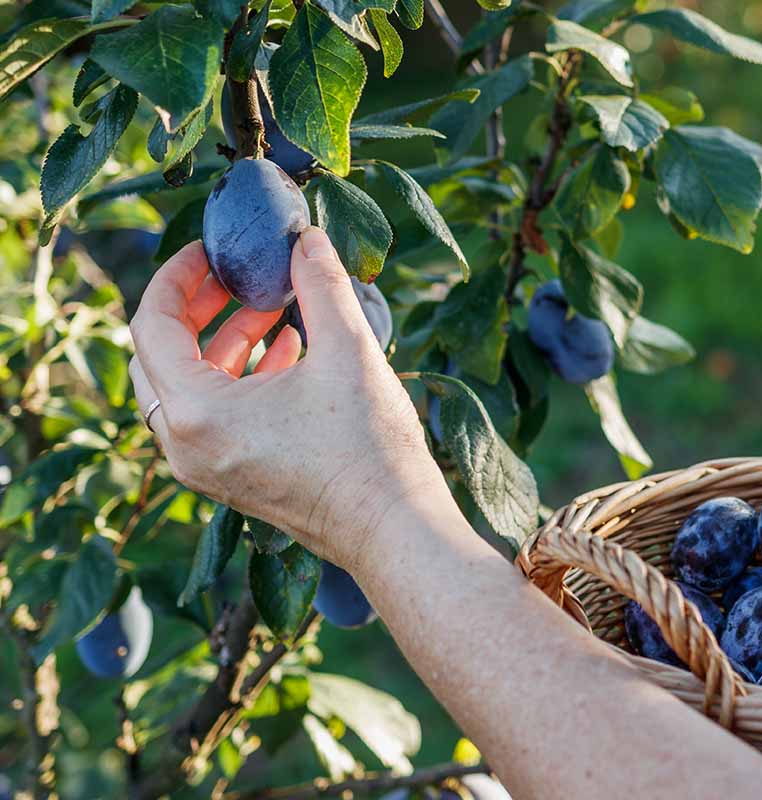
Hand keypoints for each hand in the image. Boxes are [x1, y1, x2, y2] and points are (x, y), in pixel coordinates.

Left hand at [128, 228, 447, 571]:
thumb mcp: (348, 351)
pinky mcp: (232, 480)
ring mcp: (206, 468)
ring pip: (189, 388)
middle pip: (162, 357)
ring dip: (224, 343)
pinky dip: (238, 379)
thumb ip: (322, 284)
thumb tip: (308, 237)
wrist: (394, 528)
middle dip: (199, 308)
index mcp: (197, 412)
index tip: (211, 250)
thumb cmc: (370, 449)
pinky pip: (213, 417)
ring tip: (275, 311)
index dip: (177, 277)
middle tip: (238, 276)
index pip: (153, 324)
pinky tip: (290, 352)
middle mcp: (187, 445)